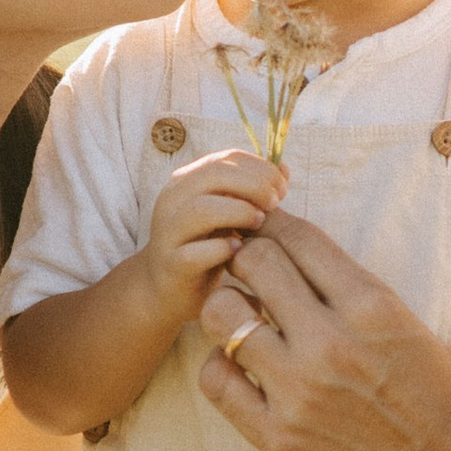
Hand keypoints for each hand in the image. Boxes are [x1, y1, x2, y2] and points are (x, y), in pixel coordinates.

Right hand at [143, 151, 285, 319]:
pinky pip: (194, 253)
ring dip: (238, 211)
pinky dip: (220, 249)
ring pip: (200, 209)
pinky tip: (238, 250)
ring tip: (259, 222)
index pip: (225, 159)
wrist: (166, 291)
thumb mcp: (228, 215)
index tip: (282, 187)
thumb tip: (284, 170)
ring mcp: (168, 232)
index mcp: (187, 181)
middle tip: (275, 203)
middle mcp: (172, 200)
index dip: (260, 168)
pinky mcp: (170, 265)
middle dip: (254, 185)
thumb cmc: (205, 247)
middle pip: (214, 175)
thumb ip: (252, 192)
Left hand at [199, 213, 450, 450]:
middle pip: (253, 262)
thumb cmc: (434, 399)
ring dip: (227, 308)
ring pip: (222, 314)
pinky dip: (220, 363)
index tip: (263, 230)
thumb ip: (350, 290)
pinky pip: (216, 379)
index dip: (272, 225)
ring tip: (240, 319)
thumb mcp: (405, 325)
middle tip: (249, 274)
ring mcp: (300, 391)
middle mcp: (331, 342)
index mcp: (371, 306)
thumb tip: (292, 253)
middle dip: (247, 259)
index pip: (297, 238)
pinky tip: (237, 366)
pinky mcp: (278, 437)